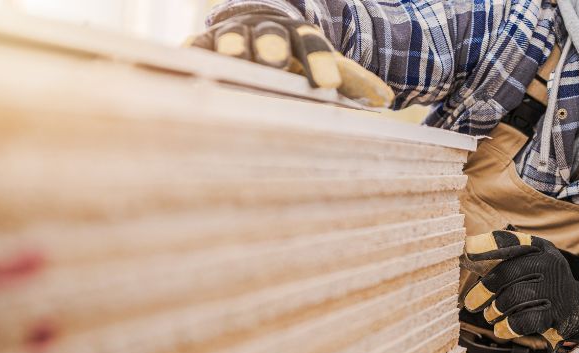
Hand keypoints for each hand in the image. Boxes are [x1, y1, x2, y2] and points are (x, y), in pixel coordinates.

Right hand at [185, 10, 394, 106]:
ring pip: (234, 35)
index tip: (327, 85)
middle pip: (273, 35)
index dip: (320, 63)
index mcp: (301, 35)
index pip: (314, 46)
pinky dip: (194, 51)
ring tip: (235, 57)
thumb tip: (387, 98)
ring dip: (235, 44)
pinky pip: (197, 45)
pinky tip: (192, 60)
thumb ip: (353, 80)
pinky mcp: (204, 43)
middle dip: (275, 45)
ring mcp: (234, 34)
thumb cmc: (296, 57)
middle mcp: (267, 30)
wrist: (257, 28)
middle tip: (277, 61)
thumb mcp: (323, 64)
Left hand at [462, 230, 578, 347]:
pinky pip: (524, 321)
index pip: (510, 242)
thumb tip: (466, 252)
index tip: (467, 250)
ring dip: (495, 310)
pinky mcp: (558, 313)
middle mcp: (550, 263)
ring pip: (512, 298)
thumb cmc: (541, 285)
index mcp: (540, 248)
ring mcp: (555, 288)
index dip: (487, 246)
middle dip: (483, 291)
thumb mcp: (529, 265)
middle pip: (505, 274)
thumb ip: (502, 258)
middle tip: (472, 303)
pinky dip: (508, 327)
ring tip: (491, 315)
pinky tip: (502, 328)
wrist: (575, 309)